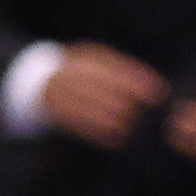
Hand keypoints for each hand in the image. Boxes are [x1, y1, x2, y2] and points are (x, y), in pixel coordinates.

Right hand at [40, 45, 167, 148]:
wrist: (38, 80)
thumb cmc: (82, 73)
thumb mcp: (96, 62)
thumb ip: (120, 72)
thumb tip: (152, 87)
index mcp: (85, 56)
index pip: (114, 66)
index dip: (137, 78)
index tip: (157, 90)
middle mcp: (71, 72)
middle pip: (101, 86)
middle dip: (125, 99)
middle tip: (146, 111)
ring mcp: (60, 92)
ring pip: (89, 106)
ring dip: (111, 118)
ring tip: (130, 126)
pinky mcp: (56, 112)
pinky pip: (79, 124)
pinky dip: (98, 132)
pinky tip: (115, 139)